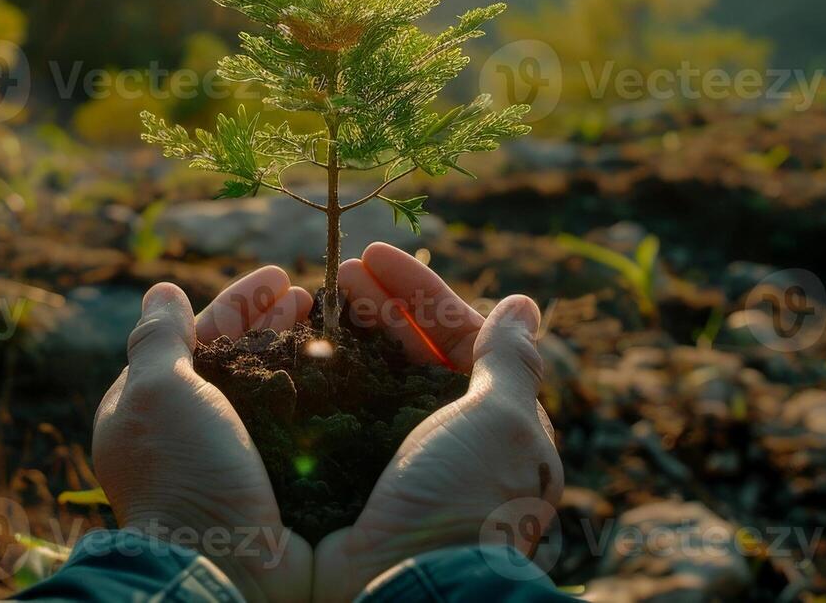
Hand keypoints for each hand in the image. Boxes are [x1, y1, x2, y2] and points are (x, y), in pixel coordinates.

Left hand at [92, 266, 313, 600]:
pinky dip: (320, 395)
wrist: (223, 564)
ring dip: (302, 353)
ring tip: (337, 326)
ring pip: (274, 390)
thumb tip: (161, 290)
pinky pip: (299, 426)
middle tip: (315, 296)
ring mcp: (237, 458)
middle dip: (276, 322)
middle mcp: (195, 431)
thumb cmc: (182, 472)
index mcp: (156, 405)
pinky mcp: (275, 483)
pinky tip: (349, 376)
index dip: (241, 301)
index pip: (199, 335)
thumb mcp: (158, 392)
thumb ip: (158, 338)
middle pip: (240, 359)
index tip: (283, 276)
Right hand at [316, 244, 563, 601]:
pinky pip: (343, 415)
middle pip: (413, 352)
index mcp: (493, 421)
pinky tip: (299, 355)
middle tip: (335, 271)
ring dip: (350, 335)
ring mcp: (401, 461)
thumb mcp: (498, 422)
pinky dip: (325, 380)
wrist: (410, 591)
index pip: (461, 335)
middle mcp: (449, 439)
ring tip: (315, 300)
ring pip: (375, 378)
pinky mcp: (359, 481)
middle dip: (378, 305)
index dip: (420, 291)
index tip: (373, 256)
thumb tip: (526, 304)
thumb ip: (510, 361)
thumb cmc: (466, 502)